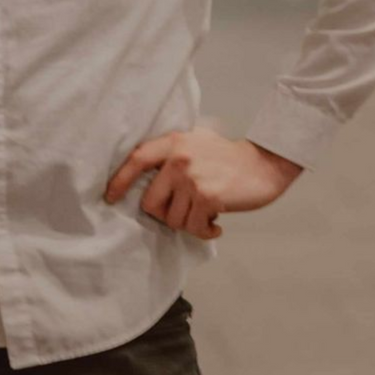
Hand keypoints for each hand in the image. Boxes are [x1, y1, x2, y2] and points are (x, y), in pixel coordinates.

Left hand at [104, 130, 302, 240]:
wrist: (265, 164)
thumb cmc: (228, 158)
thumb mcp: (196, 142)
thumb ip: (171, 154)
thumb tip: (142, 180)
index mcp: (173, 143)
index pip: (136, 160)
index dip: (119, 180)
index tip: (110, 197)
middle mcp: (179, 159)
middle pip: (150, 203)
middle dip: (166, 215)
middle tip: (185, 212)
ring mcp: (193, 178)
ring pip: (173, 220)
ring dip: (190, 224)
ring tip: (205, 213)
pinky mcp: (208, 197)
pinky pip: (193, 227)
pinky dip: (204, 231)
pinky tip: (215, 225)